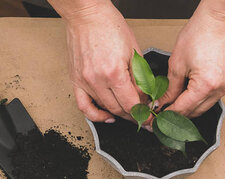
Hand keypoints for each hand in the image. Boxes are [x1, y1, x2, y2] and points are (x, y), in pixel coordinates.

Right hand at [63, 3, 141, 121]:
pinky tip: (106, 116)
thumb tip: (145, 96)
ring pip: (104, 108)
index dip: (142, 114)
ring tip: (128, 111)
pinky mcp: (76, 81)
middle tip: (141, 114)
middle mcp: (98, 80)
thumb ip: (140, 78)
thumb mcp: (134, 51)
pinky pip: (83, 106)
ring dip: (118, 113)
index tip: (148, 117)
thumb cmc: (110, 26)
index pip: (131, 104)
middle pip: (119, 110)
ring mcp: (85, 82)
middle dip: (133, 115)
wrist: (87, 15)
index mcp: (114, 72)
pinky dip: (95, 115)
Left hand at [160, 4, 224, 117]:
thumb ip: (170, 87)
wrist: (221, 18)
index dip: (168, 113)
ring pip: (205, 106)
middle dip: (179, 113)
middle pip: (196, 112)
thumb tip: (163, 101)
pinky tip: (191, 93)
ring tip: (176, 102)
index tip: (158, 116)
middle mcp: (220, 88)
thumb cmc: (201, 32)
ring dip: (191, 107)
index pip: (183, 108)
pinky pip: (214, 96)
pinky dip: (202, 97)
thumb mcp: (177, 62)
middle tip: (165, 111)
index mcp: (206, 85)